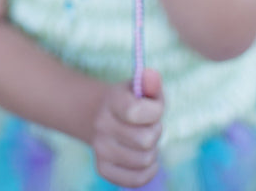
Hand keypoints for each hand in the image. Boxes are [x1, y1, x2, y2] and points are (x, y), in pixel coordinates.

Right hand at [92, 68, 163, 187]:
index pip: (135, 112)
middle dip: (155, 132)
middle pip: (145, 140)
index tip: (154, 108)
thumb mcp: (141, 88)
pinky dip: (147, 171)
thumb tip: (152, 75)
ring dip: (152, 151)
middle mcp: (101, 124)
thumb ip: (150, 82)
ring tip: (145, 138)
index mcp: (112, 100)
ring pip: (143, 161)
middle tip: (150, 125)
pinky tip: (145, 158)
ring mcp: (100, 148)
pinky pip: (136, 179)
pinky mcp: (103, 168)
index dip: (154, 112)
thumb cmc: (132, 100)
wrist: (103, 114)